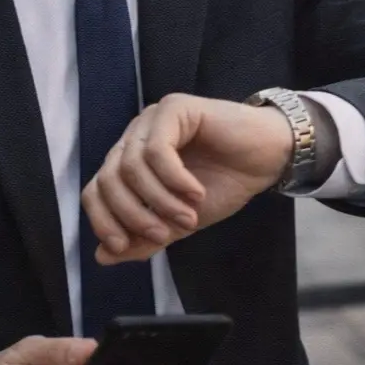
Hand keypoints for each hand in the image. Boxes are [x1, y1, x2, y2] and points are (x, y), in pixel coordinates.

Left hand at [82, 93, 293, 264]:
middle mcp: (135, 137)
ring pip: (131, 166)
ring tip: (188, 217)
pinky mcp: (174, 108)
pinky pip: (157, 150)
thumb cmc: (226, 184)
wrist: (268, 159)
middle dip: (133, 215)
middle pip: (108, 179)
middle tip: (164, 235)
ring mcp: (152, 120)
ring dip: (159, 200)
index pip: (96, 190)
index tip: (122, 247)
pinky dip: (174, 179)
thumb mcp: (180, 222)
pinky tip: (196, 193)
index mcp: (130, 161)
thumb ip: (144, 237)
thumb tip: (101, 257)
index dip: (103, 221)